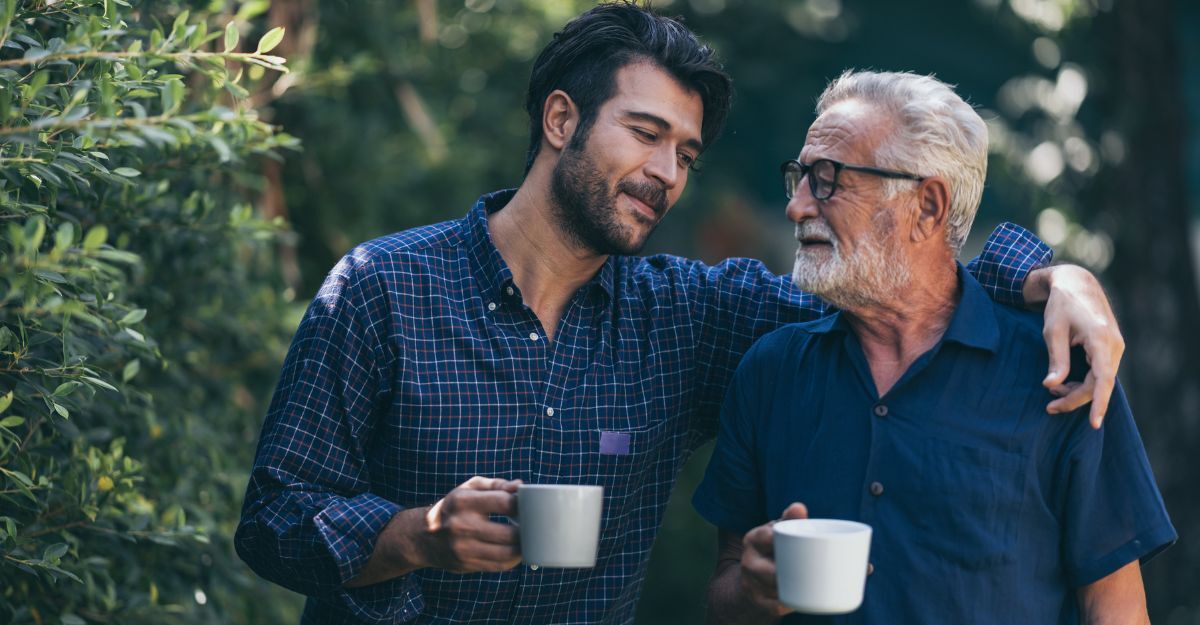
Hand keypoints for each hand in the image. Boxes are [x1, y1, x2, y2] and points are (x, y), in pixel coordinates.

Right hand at [420, 475, 522, 572]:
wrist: (425, 537)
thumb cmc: (455, 508)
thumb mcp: (469, 488)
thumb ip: (496, 485)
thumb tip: (520, 486)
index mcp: (464, 501)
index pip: (505, 502)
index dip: (522, 504)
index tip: (528, 505)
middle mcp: (462, 526)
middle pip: (510, 533)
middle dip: (527, 530)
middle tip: (532, 525)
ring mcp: (464, 548)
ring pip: (508, 553)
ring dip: (523, 547)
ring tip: (526, 539)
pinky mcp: (467, 564)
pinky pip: (500, 566)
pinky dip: (513, 559)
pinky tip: (515, 551)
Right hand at [739, 503, 808, 617]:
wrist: (752, 575)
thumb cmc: (772, 548)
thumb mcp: (777, 531)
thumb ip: (789, 519)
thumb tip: (799, 507)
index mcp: (752, 539)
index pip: (765, 537)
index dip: (780, 541)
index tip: (794, 543)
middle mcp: (748, 562)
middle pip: (771, 570)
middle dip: (789, 572)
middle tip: (814, 570)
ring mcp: (750, 584)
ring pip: (775, 589)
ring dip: (792, 590)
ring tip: (812, 585)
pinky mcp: (758, 601)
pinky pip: (775, 606)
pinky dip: (789, 604)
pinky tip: (800, 600)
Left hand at [1030, 264, 1123, 427]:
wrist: (1076, 283)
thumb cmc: (1061, 305)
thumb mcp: (1053, 331)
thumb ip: (1056, 359)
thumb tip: (1052, 385)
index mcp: (1101, 340)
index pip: (1103, 379)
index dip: (1098, 403)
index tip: (1094, 423)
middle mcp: (1114, 345)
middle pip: (1099, 384)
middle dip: (1075, 399)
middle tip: (1050, 408)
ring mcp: (1115, 347)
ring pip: (1100, 381)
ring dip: (1078, 391)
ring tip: (1052, 392)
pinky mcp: (1110, 348)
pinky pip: (1100, 373)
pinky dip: (1083, 382)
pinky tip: (1064, 384)